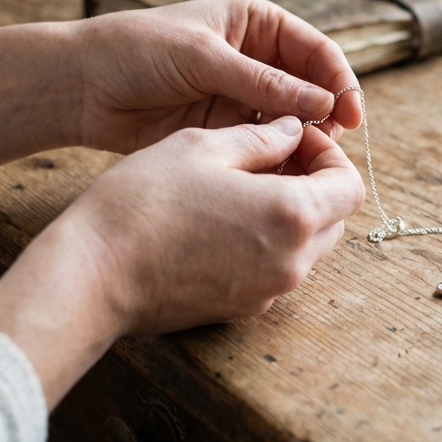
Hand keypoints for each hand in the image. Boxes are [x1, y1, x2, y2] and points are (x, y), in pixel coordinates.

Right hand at [0, 115, 364, 407]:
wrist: (92, 275)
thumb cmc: (143, 203)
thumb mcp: (204, 147)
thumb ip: (262, 137)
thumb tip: (294, 130)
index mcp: (293, 216)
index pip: (349, 186)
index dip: (329, 155)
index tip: (296, 138)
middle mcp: (292, 264)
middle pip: (334, 219)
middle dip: (313, 183)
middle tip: (270, 157)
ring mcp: (266, 293)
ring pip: (305, 247)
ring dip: (289, 214)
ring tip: (240, 185)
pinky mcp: (239, 310)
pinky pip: (273, 270)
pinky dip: (265, 242)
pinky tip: (220, 219)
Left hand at [72, 0, 362, 153]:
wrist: (81, 86)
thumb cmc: (135, 51)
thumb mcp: (203, 59)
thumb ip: (263, 82)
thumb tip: (323, 103)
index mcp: (255, 24)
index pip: (316, 51)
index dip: (339, 80)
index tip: (351, 114)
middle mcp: (254, 59)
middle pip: (310, 89)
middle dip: (325, 116)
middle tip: (331, 147)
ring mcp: (239, 96)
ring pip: (289, 122)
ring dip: (302, 142)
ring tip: (308, 164)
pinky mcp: (222, 130)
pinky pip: (262, 145)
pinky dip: (276, 159)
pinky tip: (282, 175)